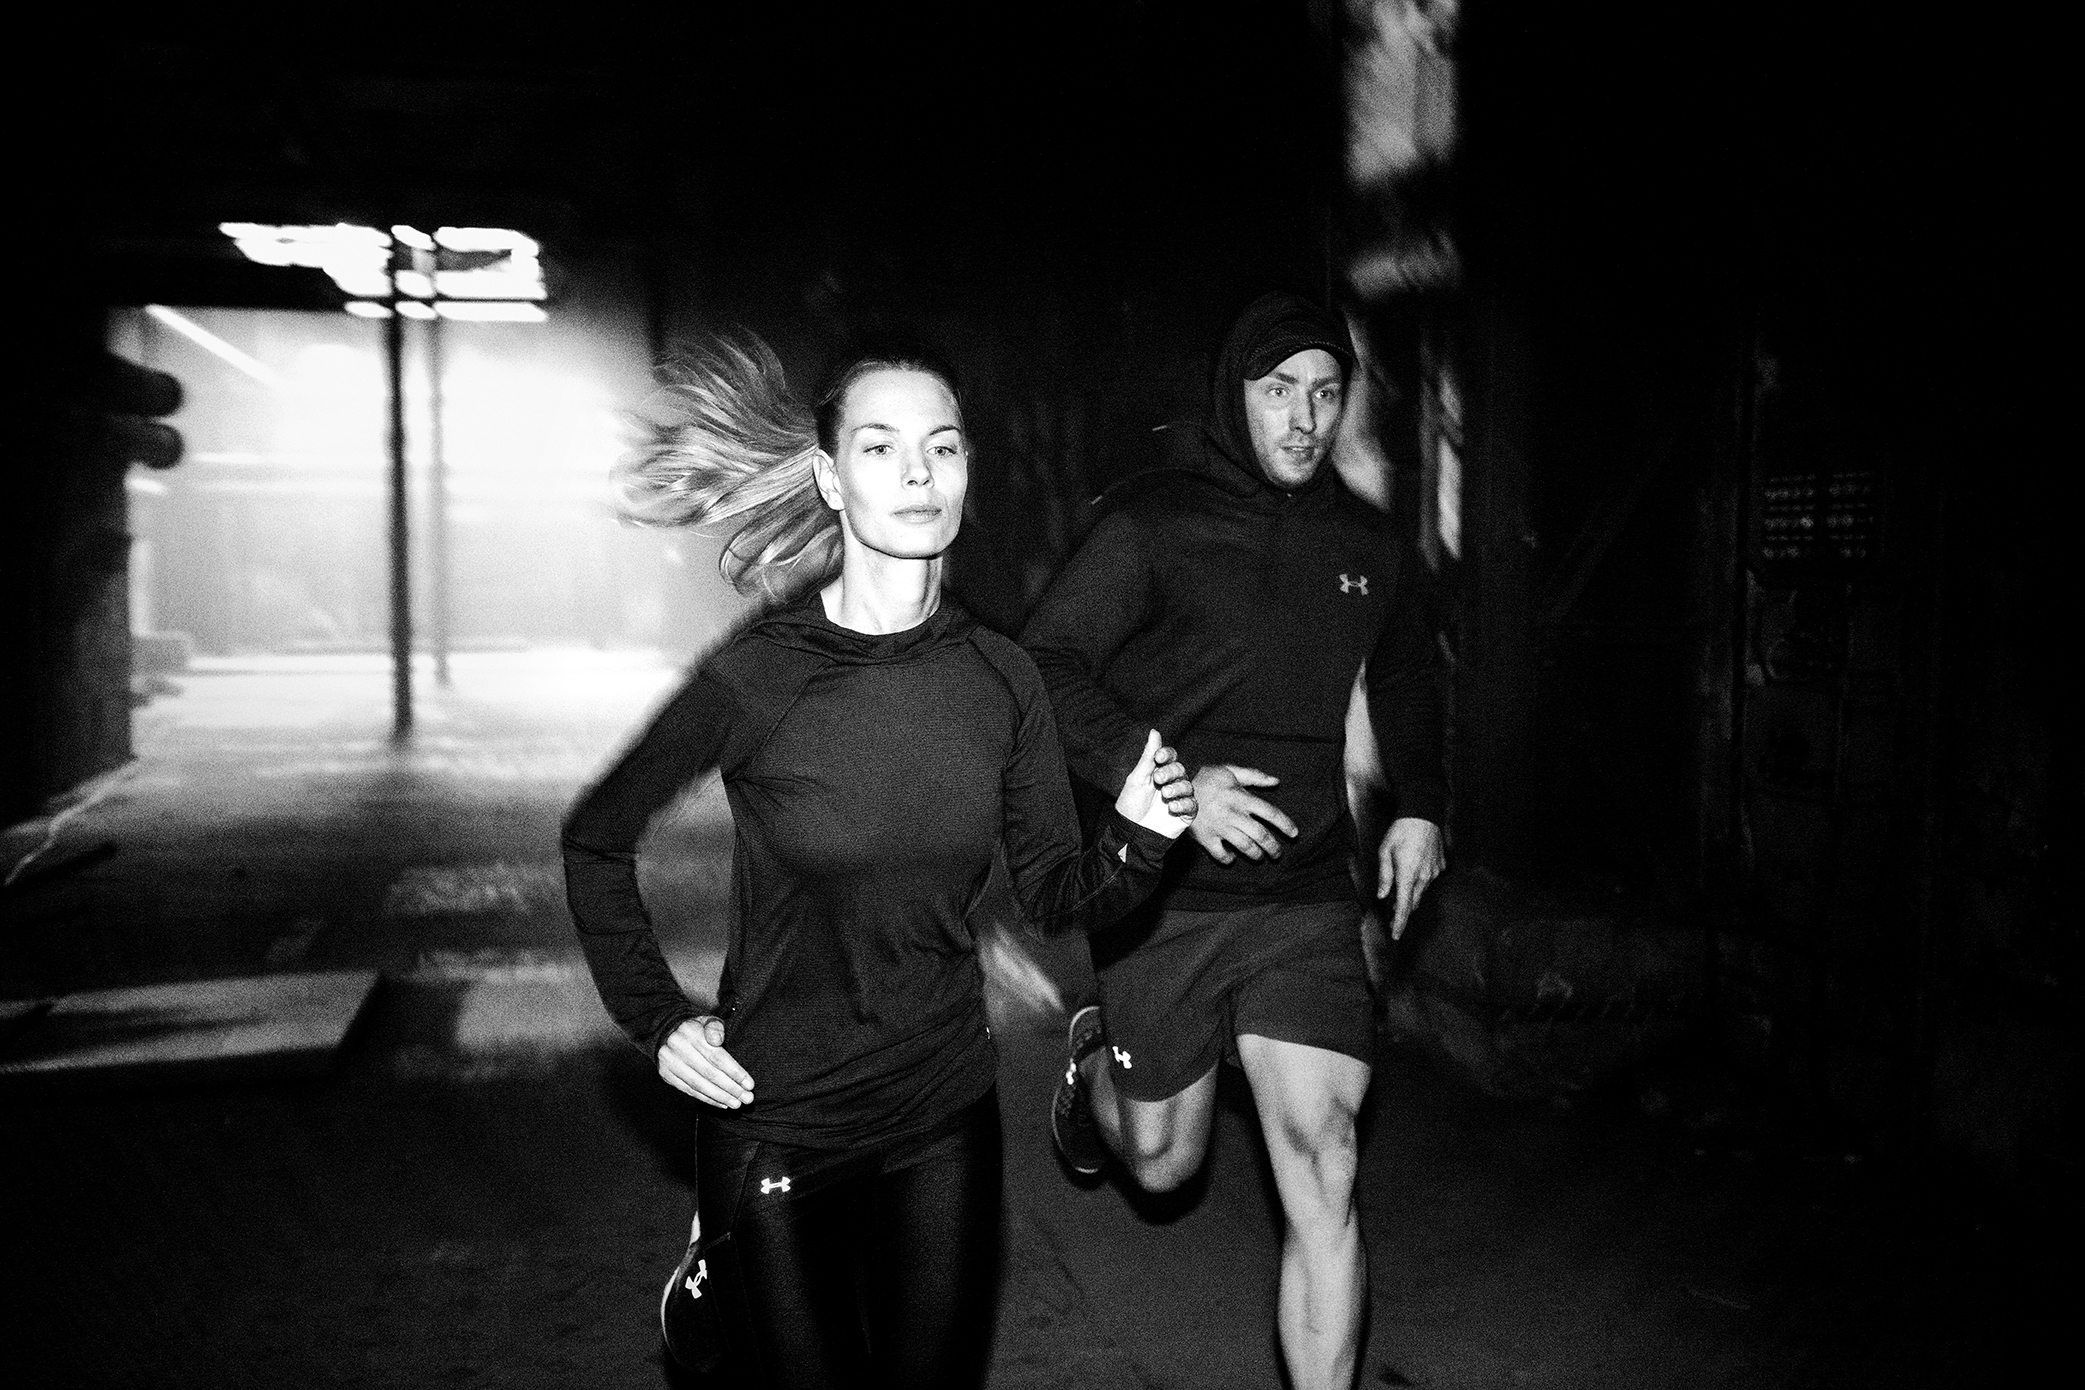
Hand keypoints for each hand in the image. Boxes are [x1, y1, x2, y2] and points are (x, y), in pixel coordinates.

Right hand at [657, 1015, 755, 1108]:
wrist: (668, 1032)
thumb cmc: (697, 1029)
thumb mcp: (708, 1020)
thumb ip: (716, 1028)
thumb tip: (717, 1040)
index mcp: (691, 1031)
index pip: (716, 1057)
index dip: (734, 1072)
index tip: (750, 1085)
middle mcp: (678, 1047)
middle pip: (709, 1073)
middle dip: (730, 1088)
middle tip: (747, 1098)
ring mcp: (670, 1062)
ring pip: (698, 1084)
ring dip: (720, 1097)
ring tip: (736, 1104)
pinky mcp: (666, 1074)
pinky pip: (689, 1090)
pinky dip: (707, 1099)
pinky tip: (721, 1103)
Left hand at [1114, 729, 1196, 838]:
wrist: (1133, 833)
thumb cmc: (1131, 805)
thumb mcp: (1137, 778)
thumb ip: (1148, 756)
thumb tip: (1154, 731)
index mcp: (1158, 772)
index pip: (1170, 756)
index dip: (1167, 754)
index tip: (1158, 757)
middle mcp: (1171, 783)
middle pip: (1180, 769)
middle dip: (1170, 772)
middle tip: (1158, 780)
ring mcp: (1179, 799)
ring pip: (1188, 786)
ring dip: (1177, 788)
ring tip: (1165, 795)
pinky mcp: (1185, 814)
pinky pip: (1192, 804)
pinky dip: (1183, 804)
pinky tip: (1171, 808)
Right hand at [1189, 764, 1296, 863]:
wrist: (1175, 787)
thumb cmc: (1205, 777)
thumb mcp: (1230, 771)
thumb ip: (1254, 776)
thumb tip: (1276, 781)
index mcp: (1241, 797)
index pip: (1270, 813)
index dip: (1285, 825)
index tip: (1294, 834)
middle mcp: (1233, 814)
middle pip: (1260, 835)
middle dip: (1273, 847)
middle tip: (1278, 853)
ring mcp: (1219, 827)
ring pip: (1245, 846)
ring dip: (1256, 854)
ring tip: (1260, 857)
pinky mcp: (1205, 837)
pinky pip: (1220, 854)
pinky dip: (1228, 858)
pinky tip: (1231, 857)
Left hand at [1376, 816, 1444, 939]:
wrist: (1424, 813)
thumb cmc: (1400, 830)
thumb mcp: (1384, 851)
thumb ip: (1384, 876)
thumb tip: (1382, 896)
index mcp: (1408, 874)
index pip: (1404, 906)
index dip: (1399, 923)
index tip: (1395, 936)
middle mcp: (1424, 876)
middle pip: (1413, 902)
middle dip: (1402, 911)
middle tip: (1390, 916)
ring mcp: (1434, 872)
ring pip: (1421, 892)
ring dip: (1410, 896)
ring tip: (1397, 894)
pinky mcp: (1440, 866)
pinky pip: (1428, 880)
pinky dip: (1418, 882)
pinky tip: (1411, 872)